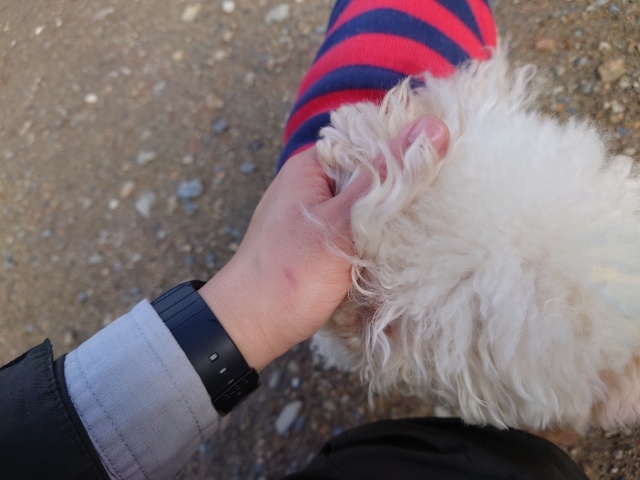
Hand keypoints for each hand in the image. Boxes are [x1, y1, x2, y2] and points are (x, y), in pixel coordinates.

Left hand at [199, 115, 449, 369]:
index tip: (450, 158)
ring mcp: (321, 215)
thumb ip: (388, 177)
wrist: (250, 326)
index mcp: (313, 166)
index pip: (372, 138)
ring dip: (395, 217)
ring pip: (371, 205)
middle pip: (374, 173)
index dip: (410, 145)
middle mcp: (316, 185)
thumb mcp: (343, 221)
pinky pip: (363, 231)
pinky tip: (406, 248)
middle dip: (406, 187)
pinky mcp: (326, 244)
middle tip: (448, 196)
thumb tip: (434, 128)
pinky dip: (382, 239)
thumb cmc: (289, 273)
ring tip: (435, 222)